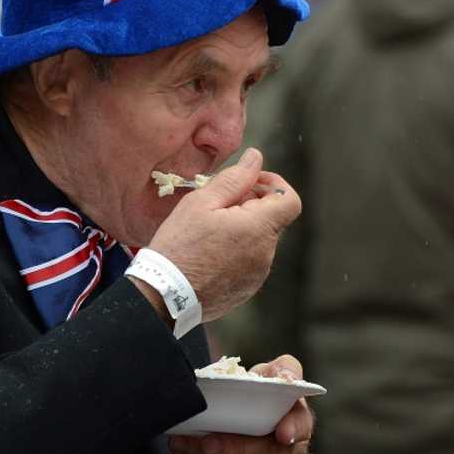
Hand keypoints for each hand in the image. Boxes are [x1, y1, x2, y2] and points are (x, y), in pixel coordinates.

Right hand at [146, 147, 301, 321]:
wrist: (164, 294)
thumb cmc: (180, 245)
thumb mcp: (201, 203)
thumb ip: (233, 179)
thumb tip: (255, 158)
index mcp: (259, 228)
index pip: (289, 200)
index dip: (274, 185)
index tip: (250, 183)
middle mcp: (266, 254)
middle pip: (271, 220)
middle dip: (250, 206)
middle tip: (216, 205)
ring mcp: (257, 275)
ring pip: (258, 241)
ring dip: (241, 230)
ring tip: (206, 233)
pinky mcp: (246, 290)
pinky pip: (248, 263)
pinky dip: (234, 253)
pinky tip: (207, 254)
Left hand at [166, 354, 313, 453]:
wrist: (262, 437)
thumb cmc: (264, 401)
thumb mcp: (274, 380)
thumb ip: (283, 370)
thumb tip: (287, 376)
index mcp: (298, 423)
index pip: (301, 425)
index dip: (292, 429)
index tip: (282, 434)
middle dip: (233, 450)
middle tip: (205, 442)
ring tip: (178, 444)